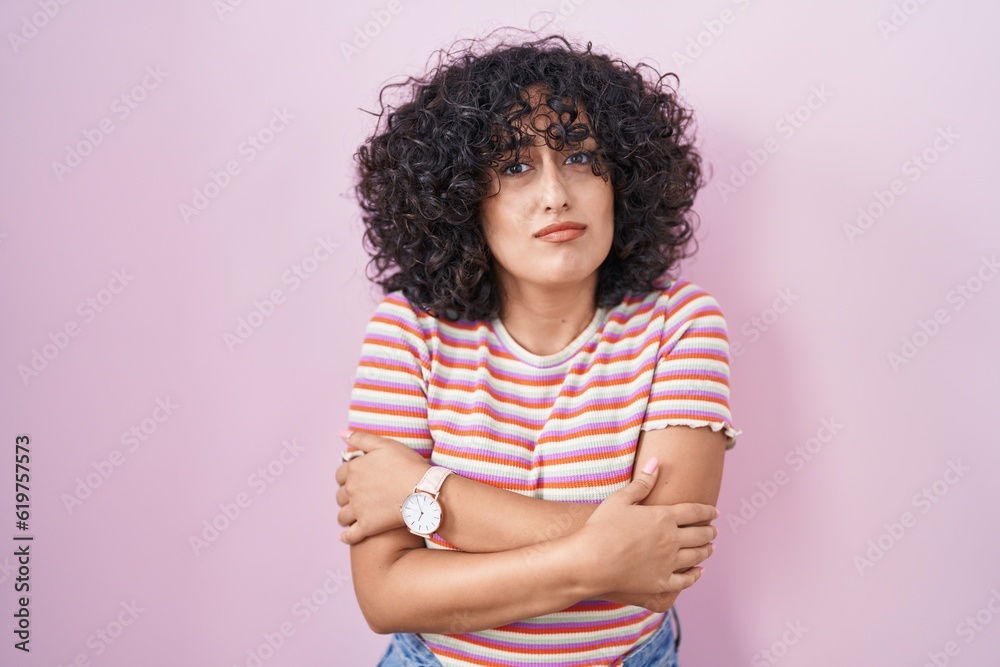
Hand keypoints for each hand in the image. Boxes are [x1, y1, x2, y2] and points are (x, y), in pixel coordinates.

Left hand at [335, 430, 430, 544]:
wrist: (423, 490)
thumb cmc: (407, 464)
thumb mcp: (385, 444)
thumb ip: (361, 438)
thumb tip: (340, 434)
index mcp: (354, 469)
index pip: (340, 474)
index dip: (346, 476)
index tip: (354, 479)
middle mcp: (351, 490)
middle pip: (340, 495)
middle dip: (345, 496)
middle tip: (356, 497)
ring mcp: (358, 510)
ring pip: (342, 515)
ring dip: (345, 515)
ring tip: (351, 516)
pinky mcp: (367, 527)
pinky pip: (351, 535)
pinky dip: (346, 536)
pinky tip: (346, 536)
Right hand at [571, 458, 716, 611]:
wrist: (590, 562)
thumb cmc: (601, 527)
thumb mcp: (620, 499)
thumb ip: (642, 483)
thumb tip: (656, 462)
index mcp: (663, 517)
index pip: (694, 512)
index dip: (707, 511)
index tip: (715, 512)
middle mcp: (671, 540)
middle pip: (700, 535)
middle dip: (709, 532)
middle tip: (714, 531)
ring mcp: (668, 563)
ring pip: (696, 556)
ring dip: (706, 551)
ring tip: (710, 548)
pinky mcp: (661, 583)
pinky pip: (685, 580)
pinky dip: (695, 575)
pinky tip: (698, 572)